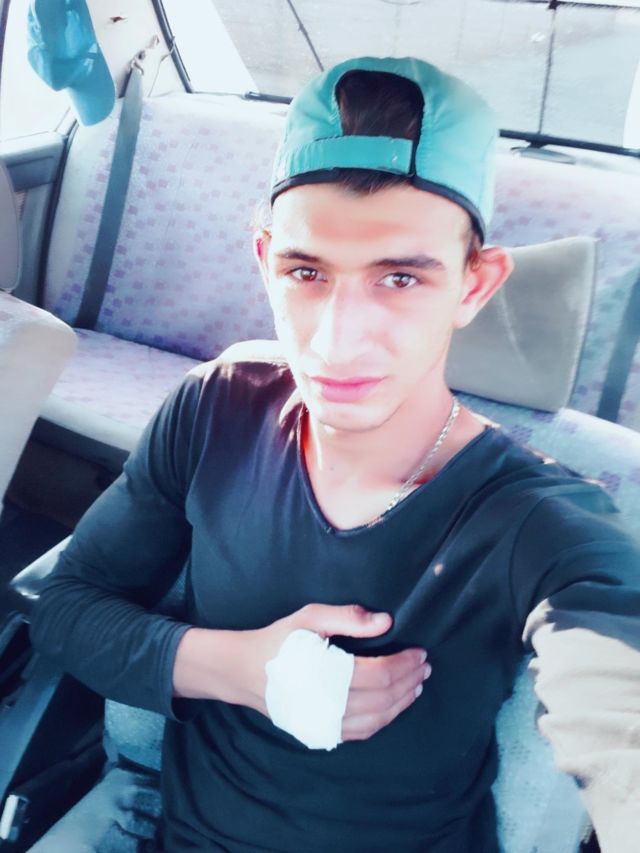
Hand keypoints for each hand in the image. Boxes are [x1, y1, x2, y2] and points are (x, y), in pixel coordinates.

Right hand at [224, 603, 430, 741]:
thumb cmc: (278, 640)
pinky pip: (360, 733)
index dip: (405, 664)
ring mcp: (322, 725)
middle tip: (425, 667)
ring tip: (416, 685)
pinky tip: (392, 706)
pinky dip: (383, 720)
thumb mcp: (309, 617)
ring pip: (376, 720)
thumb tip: (386, 622)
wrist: (243, 671)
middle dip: (409, 682)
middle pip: (383, 700)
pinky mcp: (318, 734)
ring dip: (401, 703)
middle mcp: (325, 705)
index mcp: (325, 674)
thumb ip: (347, 617)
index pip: (380, 675)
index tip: (420, 652)